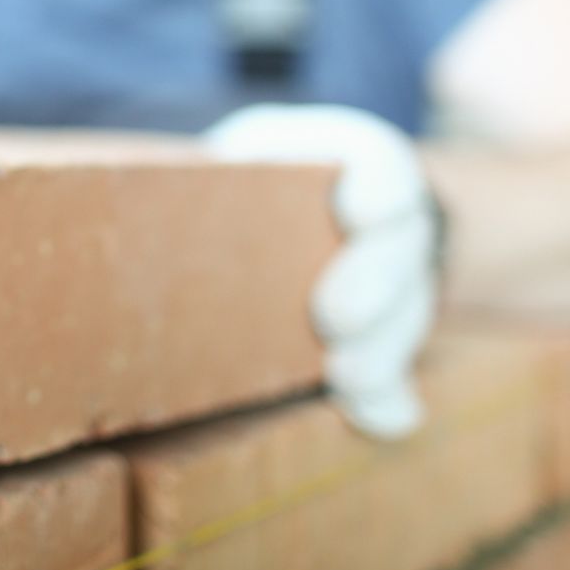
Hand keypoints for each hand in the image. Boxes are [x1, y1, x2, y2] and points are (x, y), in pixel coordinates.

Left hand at [206, 104, 441, 439]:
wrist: (324, 207)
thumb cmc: (272, 176)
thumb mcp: (257, 150)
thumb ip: (233, 167)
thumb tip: (168, 193)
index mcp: (363, 169)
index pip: (385, 171)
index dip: (378, 191)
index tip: (356, 210)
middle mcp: (394, 231)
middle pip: (398, 256)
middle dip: (372, 284)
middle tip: (334, 314)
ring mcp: (399, 293)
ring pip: (402, 321)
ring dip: (377, 352)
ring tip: (346, 373)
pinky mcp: (384, 346)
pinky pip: (396, 379)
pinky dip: (383, 402)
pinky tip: (374, 419)